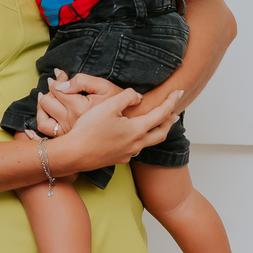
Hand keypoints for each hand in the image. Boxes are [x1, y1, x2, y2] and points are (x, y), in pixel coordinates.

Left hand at [35, 69, 121, 136]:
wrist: (130, 127)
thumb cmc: (120, 106)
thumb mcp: (105, 87)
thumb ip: (82, 81)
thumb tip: (62, 82)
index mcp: (79, 108)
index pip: (57, 89)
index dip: (57, 79)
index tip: (60, 74)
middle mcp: (71, 122)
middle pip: (47, 102)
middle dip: (48, 90)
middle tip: (53, 84)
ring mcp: (69, 134)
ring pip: (43, 120)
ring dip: (41, 108)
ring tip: (44, 100)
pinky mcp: (69, 142)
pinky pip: (46, 139)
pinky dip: (35, 134)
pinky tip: (30, 130)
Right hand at [47, 84, 181, 177]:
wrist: (74, 154)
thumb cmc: (89, 129)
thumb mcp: (109, 105)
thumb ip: (127, 97)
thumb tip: (138, 97)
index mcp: (137, 130)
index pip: (161, 113)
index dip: (171, 101)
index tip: (178, 92)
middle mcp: (136, 144)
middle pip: (161, 133)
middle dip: (169, 122)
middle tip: (175, 113)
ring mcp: (127, 154)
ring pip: (148, 142)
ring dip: (155, 132)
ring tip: (156, 124)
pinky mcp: (118, 159)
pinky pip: (134, 148)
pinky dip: (139, 140)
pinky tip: (133, 137)